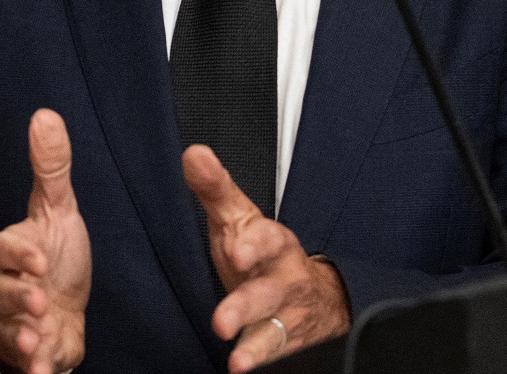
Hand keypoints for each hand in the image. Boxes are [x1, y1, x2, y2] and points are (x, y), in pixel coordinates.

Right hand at [0, 109, 90, 373]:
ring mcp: (18, 322)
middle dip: (18, 297)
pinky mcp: (31, 353)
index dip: (18, 253)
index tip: (38, 258)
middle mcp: (11, 287)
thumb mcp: (59, 211)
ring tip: (39, 337)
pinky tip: (44, 372)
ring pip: (10, 328)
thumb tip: (45, 114)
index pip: (4, 248)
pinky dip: (34, 367)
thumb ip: (52, 168)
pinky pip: (26, 362)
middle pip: (1, 291)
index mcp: (16, 252)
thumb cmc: (60, 258)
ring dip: (23, 333)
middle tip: (41, 300)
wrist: (67, 313)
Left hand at [182, 145, 349, 371]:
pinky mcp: (281, 340)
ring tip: (234, 354)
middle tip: (223, 318)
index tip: (237, 249)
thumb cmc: (262, 252)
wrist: (313, 294)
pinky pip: (272, 351)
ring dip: (253, 341)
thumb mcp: (239, 218)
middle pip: (268, 291)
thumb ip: (215, 189)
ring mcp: (284, 313)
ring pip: (272, 327)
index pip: (267, 240)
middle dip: (246, 305)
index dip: (254, 245)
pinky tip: (240, 365)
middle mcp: (283, 279)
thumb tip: (193, 154)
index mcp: (272, 243)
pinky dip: (258, 359)